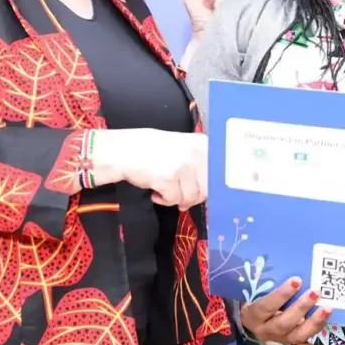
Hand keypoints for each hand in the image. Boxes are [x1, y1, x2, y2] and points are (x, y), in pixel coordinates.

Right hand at [89, 128, 207, 209]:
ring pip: (191, 197)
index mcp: (203, 144)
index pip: (220, 174)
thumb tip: (212, 190)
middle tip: (180, 196)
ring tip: (164, 189)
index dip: (211, 188)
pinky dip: (165, 200)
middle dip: (193, 197)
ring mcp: (183, 165)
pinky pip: (174, 200)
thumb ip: (199, 165)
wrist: (124, 151)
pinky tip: (156, 191)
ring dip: (177, 198)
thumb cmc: (152, 150)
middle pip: (207, 189)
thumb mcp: (182, 149)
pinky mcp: (169, 178)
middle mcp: (196, 153)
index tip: (203, 192)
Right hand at [239, 277, 331, 343]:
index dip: (281, 295)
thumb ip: (266, 281)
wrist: (252, 318)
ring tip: (327, 307)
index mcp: (252, 315)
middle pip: (283, 323)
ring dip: (313, 320)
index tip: (297, 280)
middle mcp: (264, 329)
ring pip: (296, 334)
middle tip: (315, 291)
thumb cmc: (254, 297)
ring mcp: (278, 338)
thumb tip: (287, 259)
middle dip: (301, 308)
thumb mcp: (255, 290)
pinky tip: (327, 313)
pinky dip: (318, 325)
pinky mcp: (290, 340)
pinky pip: (305, 336)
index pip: (265, 306)